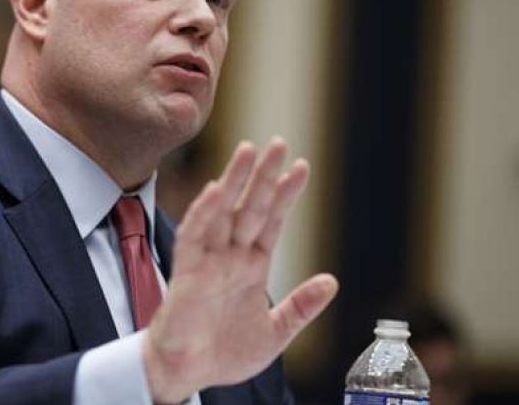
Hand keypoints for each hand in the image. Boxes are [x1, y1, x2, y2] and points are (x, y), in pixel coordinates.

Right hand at [143, 138, 337, 402]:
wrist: (188, 374)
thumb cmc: (223, 352)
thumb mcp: (276, 331)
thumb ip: (301, 306)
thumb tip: (331, 281)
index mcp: (252, 266)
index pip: (272, 221)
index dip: (286, 195)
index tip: (301, 167)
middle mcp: (231, 256)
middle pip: (250, 207)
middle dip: (264, 175)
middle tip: (278, 143)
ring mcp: (208, 261)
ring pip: (223, 212)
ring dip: (235, 181)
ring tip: (249, 151)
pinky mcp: (187, 272)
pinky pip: (194, 236)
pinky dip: (204, 212)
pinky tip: (216, 189)